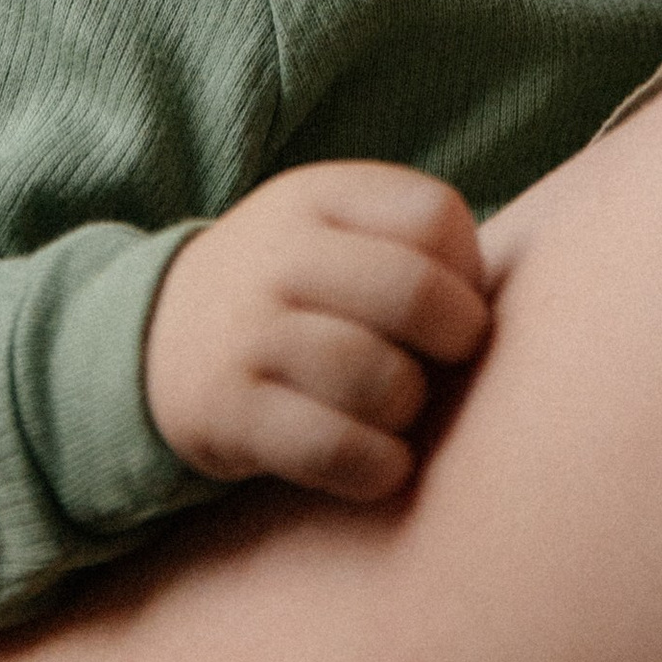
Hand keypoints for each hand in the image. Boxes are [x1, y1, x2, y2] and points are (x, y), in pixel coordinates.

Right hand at [143, 163, 492, 501]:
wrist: (154, 337)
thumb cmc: (290, 286)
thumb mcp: (331, 227)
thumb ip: (409, 245)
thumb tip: (507, 307)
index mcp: (319, 195)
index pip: (434, 216)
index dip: (467, 268)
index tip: (456, 300)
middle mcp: (280, 255)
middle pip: (414, 292)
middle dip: (457, 338)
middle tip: (447, 359)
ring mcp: (249, 332)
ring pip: (380, 378)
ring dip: (412, 406)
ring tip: (401, 407)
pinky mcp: (230, 412)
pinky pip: (335, 450)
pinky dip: (379, 466)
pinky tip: (382, 462)